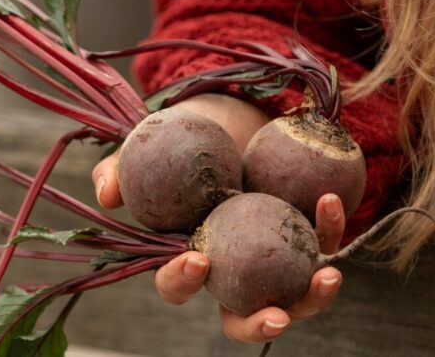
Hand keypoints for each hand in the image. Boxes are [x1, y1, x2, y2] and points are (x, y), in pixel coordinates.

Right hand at [91, 95, 344, 342]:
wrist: (229, 110)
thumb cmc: (182, 135)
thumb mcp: (145, 146)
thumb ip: (119, 169)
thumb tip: (105, 196)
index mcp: (188, 253)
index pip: (177, 284)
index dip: (182, 282)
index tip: (196, 260)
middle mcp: (231, 265)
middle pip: (240, 314)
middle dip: (257, 324)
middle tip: (275, 315)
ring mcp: (270, 255)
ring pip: (293, 295)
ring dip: (313, 297)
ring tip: (327, 277)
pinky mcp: (305, 232)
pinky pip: (321, 240)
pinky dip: (329, 226)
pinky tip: (328, 199)